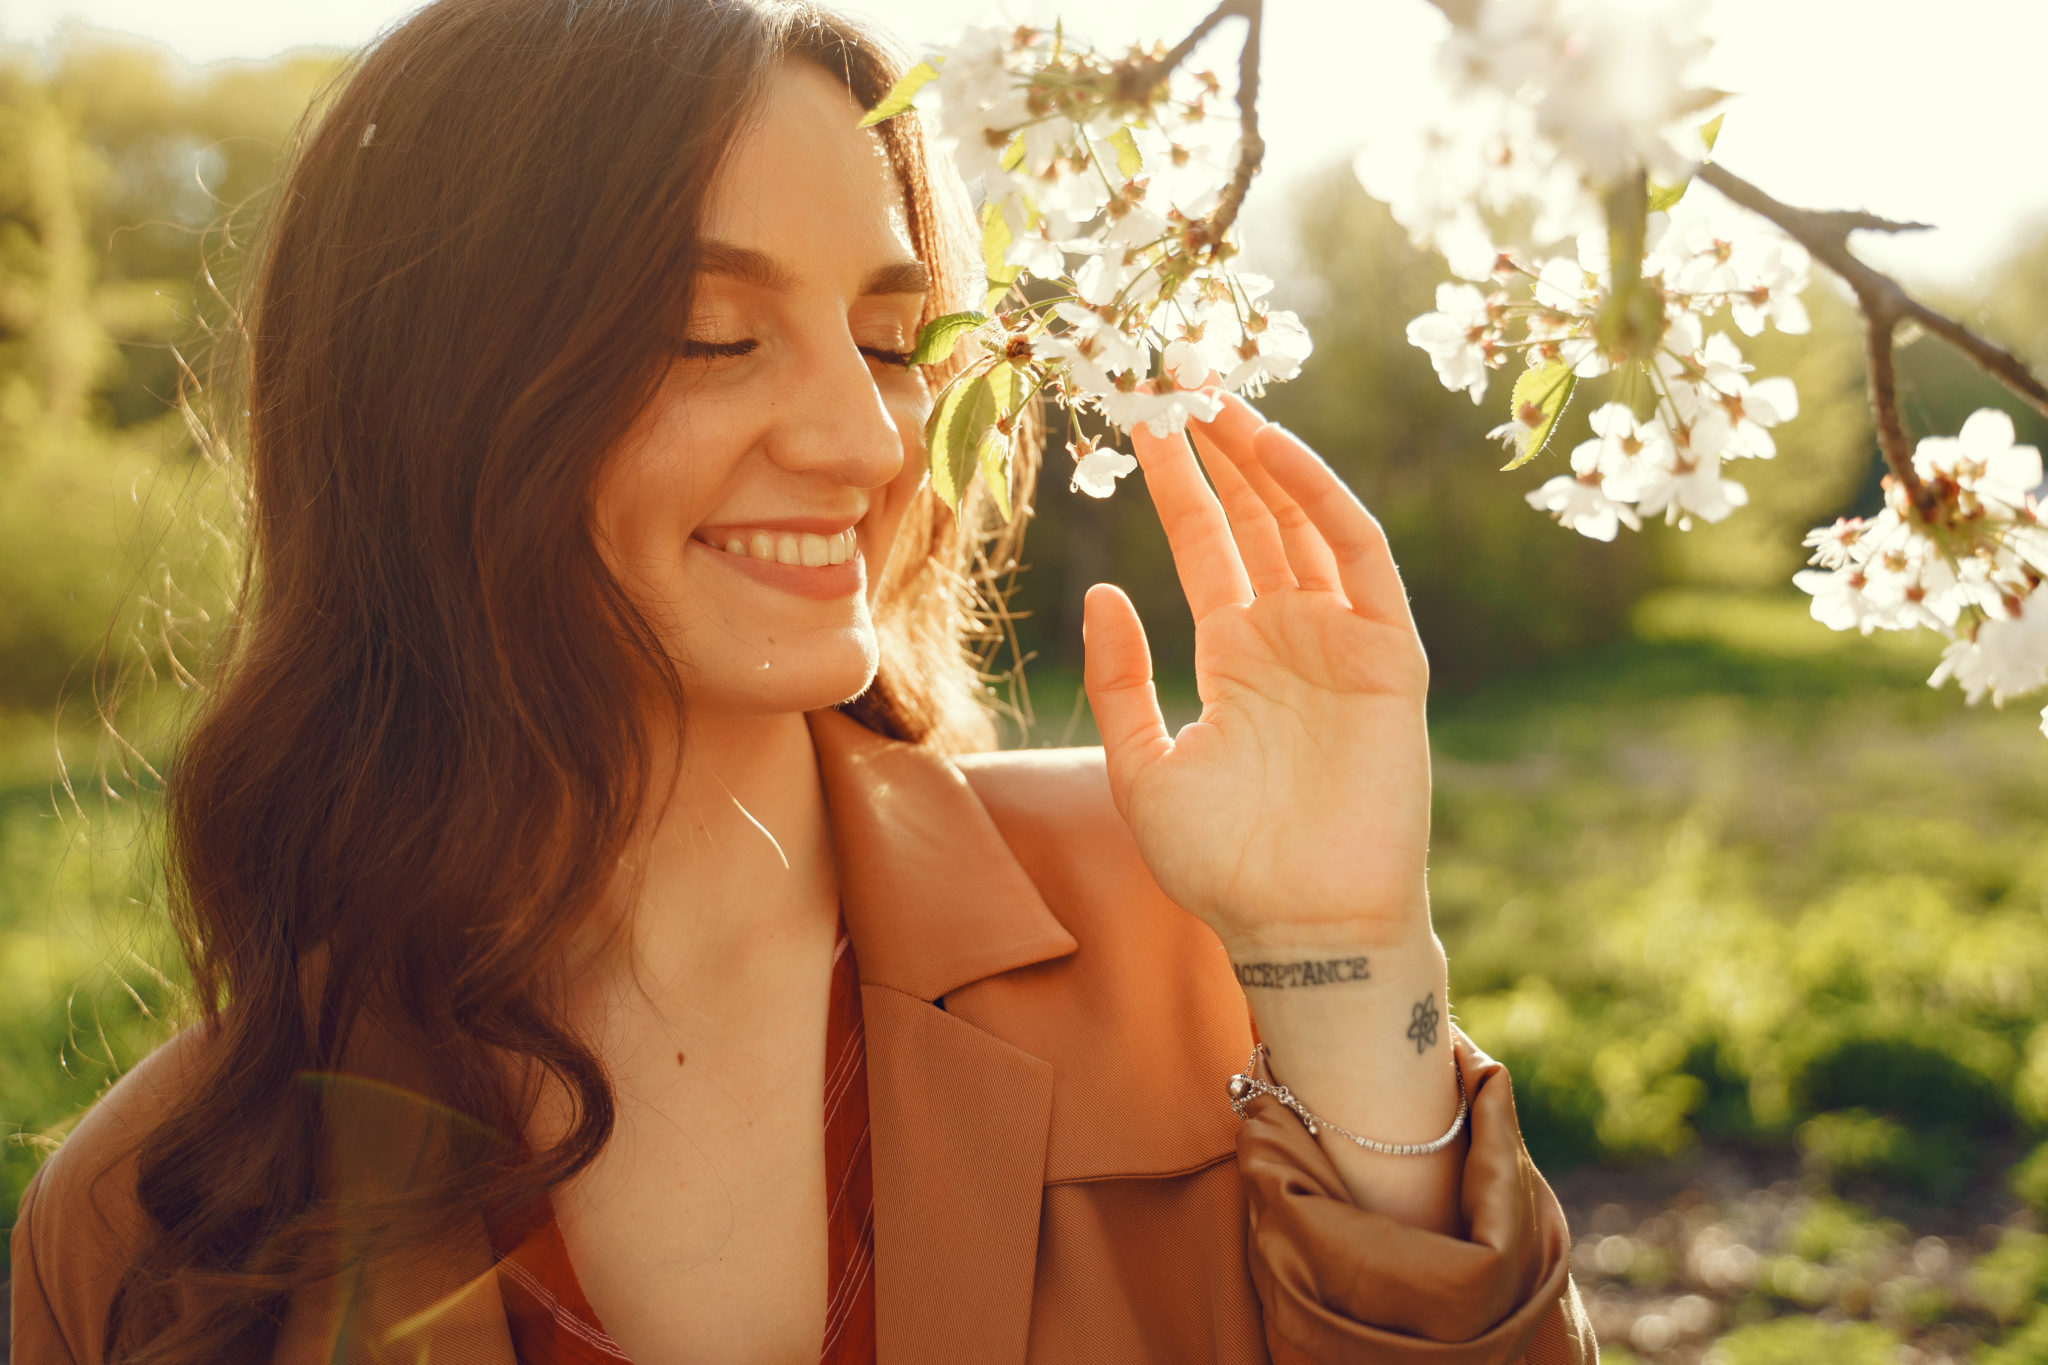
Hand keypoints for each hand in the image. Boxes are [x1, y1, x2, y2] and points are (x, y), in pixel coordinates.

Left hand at [1081, 390, 1432, 954]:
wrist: (1300, 929)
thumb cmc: (1222, 865)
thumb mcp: (1141, 768)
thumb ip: (1121, 681)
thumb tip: (1101, 592)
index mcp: (1235, 657)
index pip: (1206, 543)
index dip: (1176, 481)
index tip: (1139, 418)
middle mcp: (1291, 635)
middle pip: (1255, 515)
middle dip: (1217, 446)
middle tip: (1173, 372)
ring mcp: (1343, 640)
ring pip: (1305, 521)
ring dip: (1263, 455)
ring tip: (1211, 390)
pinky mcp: (1389, 656)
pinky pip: (1360, 559)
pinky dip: (1322, 501)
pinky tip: (1274, 452)